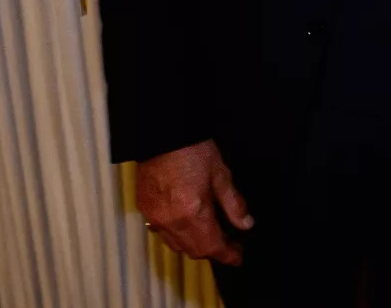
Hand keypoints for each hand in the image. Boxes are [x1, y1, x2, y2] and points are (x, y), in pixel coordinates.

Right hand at [136, 139, 252, 266]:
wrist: (161, 135)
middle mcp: (171, 222)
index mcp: (192, 214)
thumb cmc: (193, 150)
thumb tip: (246, 224)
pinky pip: (161, 233)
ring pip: (176, 245)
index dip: (228, 254)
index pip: (212, 246)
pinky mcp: (144, 209)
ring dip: (195, 246)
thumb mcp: (221, 174)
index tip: (239, 257)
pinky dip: (177, 235)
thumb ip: (234, 203)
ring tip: (211, 236)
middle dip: (214, 251)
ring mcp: (154, 217)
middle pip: (194, 250)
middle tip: (230, 244)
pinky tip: (188, 225)